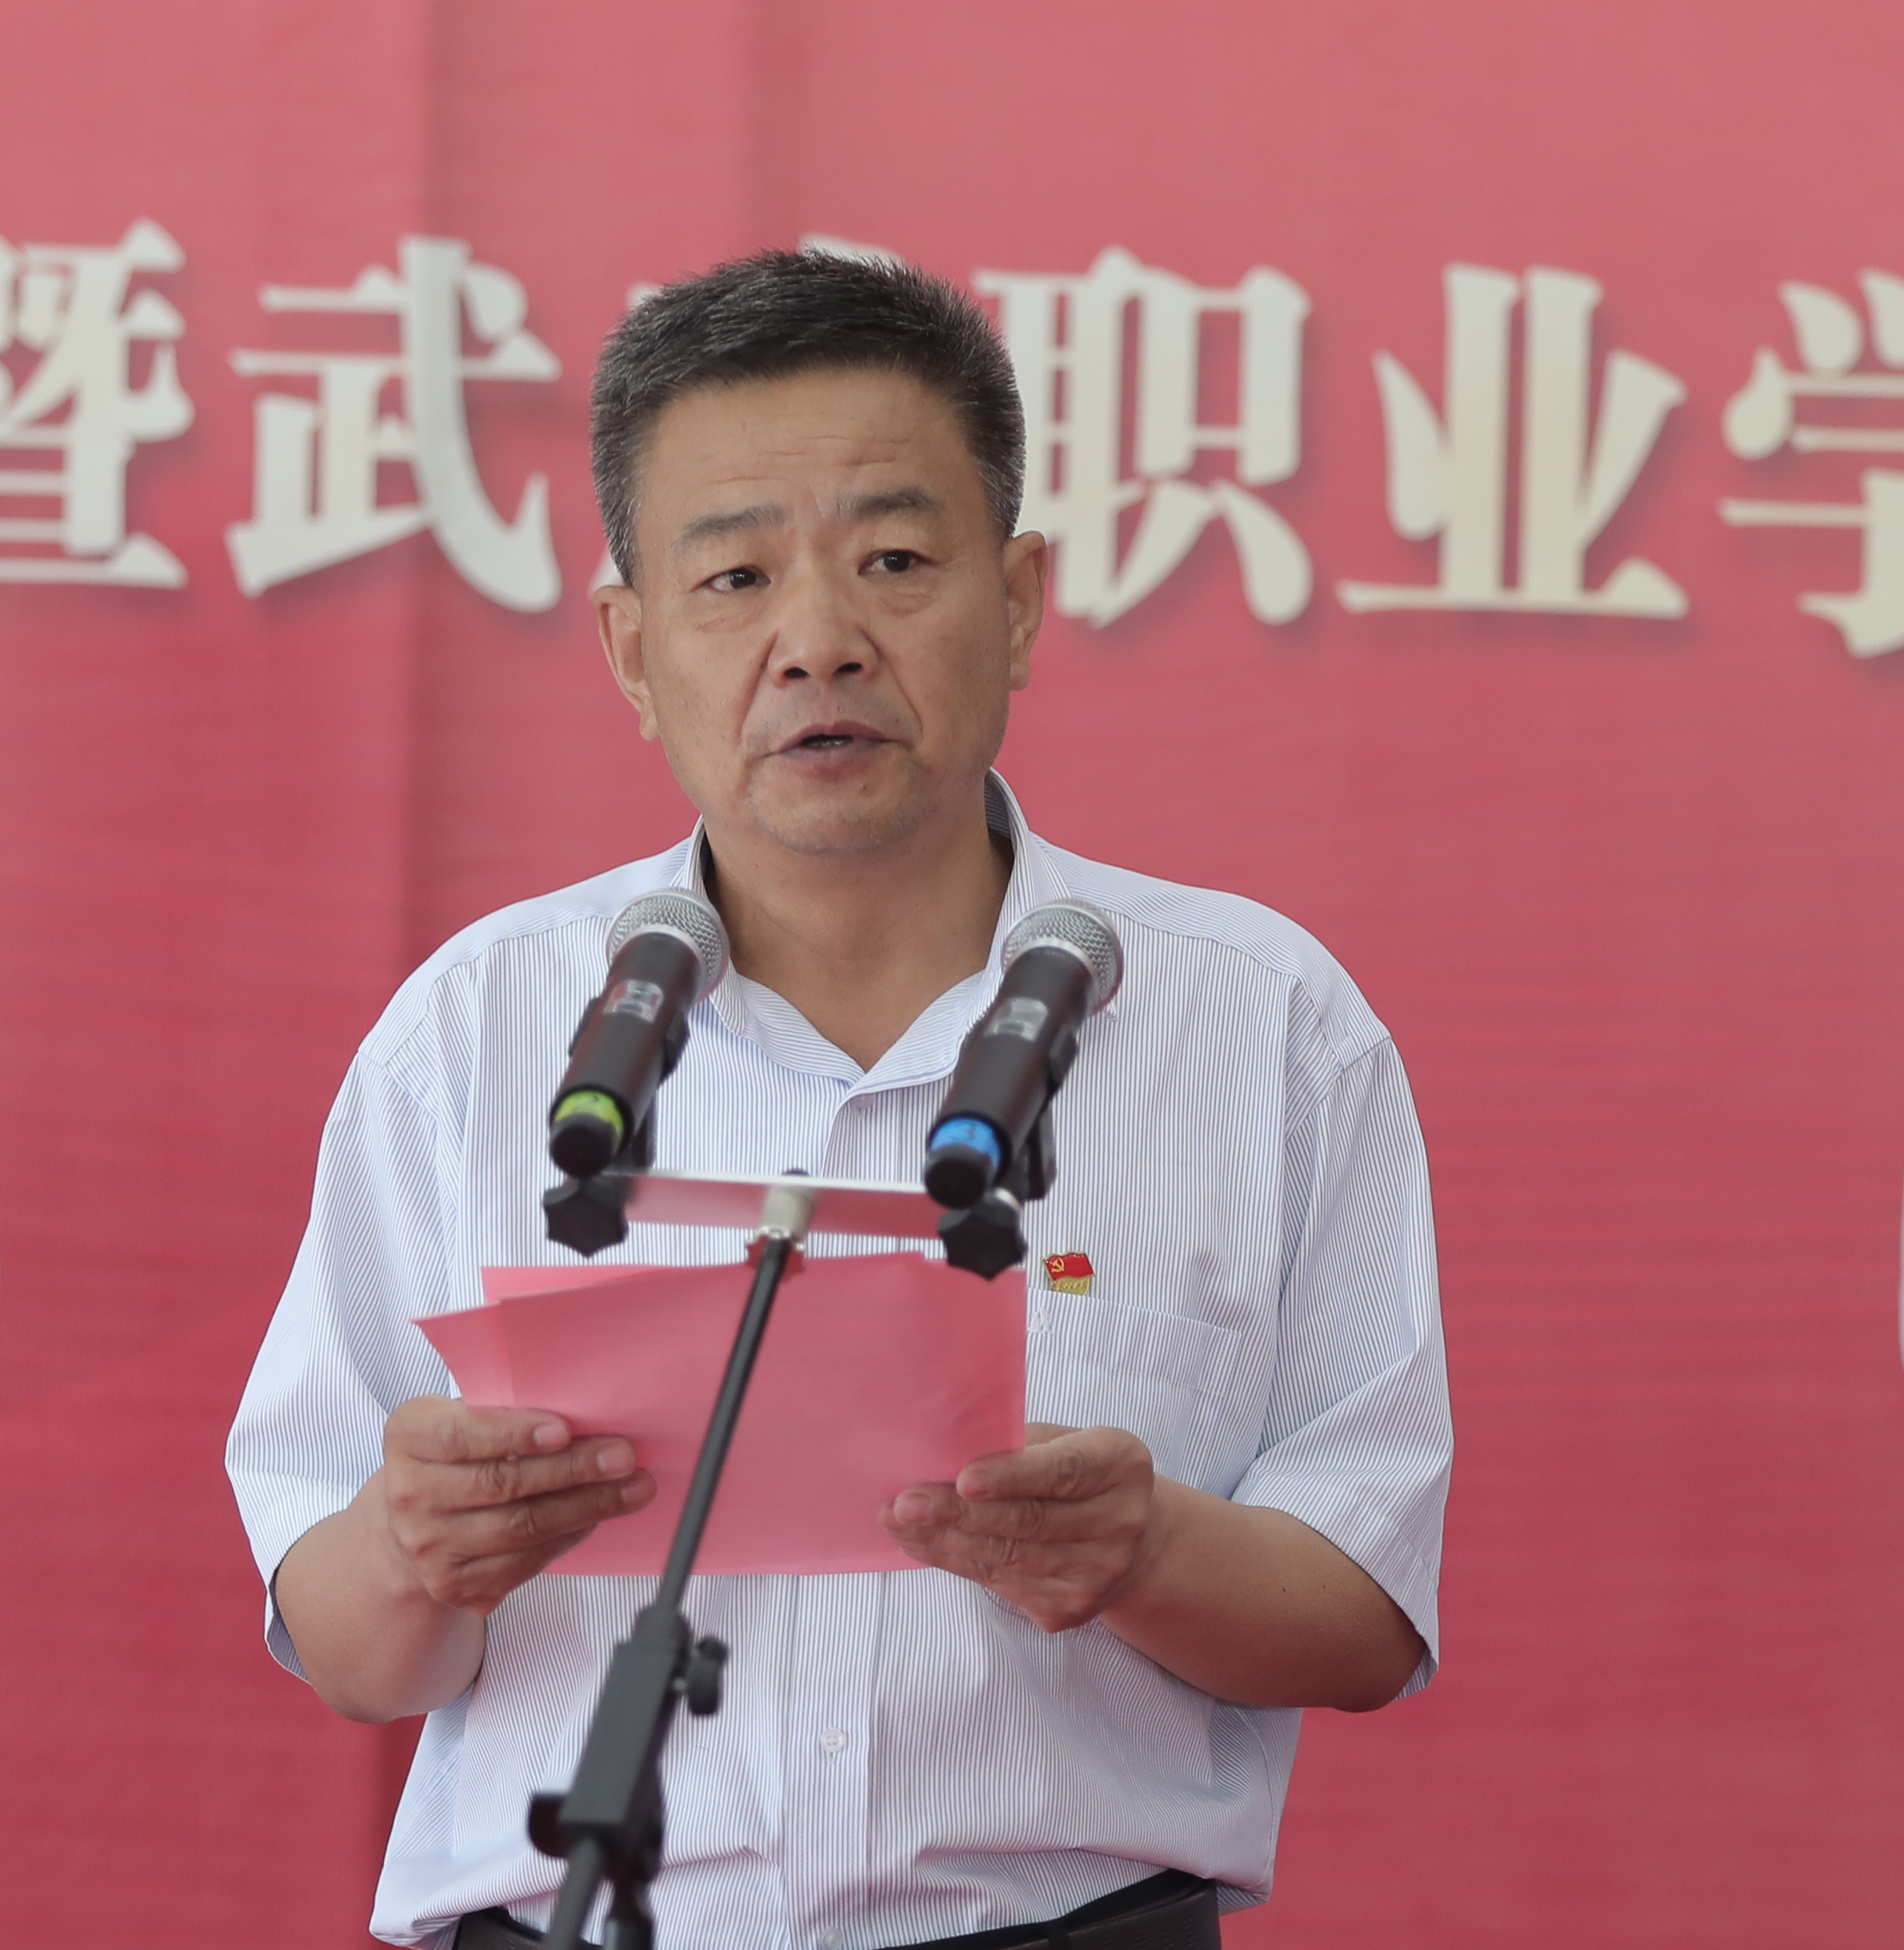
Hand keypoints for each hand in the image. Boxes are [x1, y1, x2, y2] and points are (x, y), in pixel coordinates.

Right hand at [378, 1395, 654, 1615]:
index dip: (514, 1434)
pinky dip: (568, 1537)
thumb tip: (586, 1412)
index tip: (564, 1430)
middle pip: (502, 1485)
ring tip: (631, 1488)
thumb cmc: (457, 1452)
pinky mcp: (453, 1586)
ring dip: (586, 1507)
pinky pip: (524, 1564)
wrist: (415, 1517)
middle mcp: (408, 1496)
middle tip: (623, 1457)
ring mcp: (428, 1548)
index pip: (460, 1436)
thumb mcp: (466, 1413)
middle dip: (573, 1469)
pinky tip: (596, 1517)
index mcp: (408, 1437)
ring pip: (520, 1529)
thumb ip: (507, 1410)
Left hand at [879, 1423, 1163, 1632]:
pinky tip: (920, 1542)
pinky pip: (999, 1584)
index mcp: (1120, 1465)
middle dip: (959, 1513)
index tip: (963, 1478)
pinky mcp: (1067, 1609)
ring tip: (897, 1520)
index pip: (1062, 1471)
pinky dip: (953, 1561)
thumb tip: (946, 1455)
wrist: (1129, 1543)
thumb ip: (1020, 1446)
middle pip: (1028, 1521)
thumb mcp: (1064, 1441)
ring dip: (943, 1540)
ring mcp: (1095, 1575)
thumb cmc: (1079, 1473)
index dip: (1012, 1476)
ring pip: (1006, 1558)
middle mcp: (1118, 1524)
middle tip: (906, 1502)